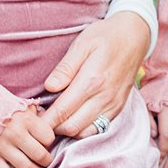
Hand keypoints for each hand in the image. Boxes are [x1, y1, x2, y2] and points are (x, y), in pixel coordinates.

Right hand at [0, 107, 56, 167]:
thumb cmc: (2, 108)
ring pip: (26, 167)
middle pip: (39, 155)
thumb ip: (37, 117)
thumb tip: (53, 128)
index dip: (50, 142)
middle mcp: (15, 134)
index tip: (47, 143)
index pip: (48, 137)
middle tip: (47, 161)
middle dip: (47, 161)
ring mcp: (1, 147)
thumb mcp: (22, 107)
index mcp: (25, 119)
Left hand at [42, 12, 151, 137]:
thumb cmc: (106, 36)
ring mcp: (113, 104)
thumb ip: (65, 67)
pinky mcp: (118, 108)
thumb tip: (49, 87)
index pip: (61, 111)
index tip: (31, 120)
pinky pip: (98, 128)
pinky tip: (73, 117)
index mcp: (91, 80)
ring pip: (84, 132)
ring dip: (67, 130)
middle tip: (39, 118)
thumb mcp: (83, 43)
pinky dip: (82, 129)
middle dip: (52, 127)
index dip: (43, 121)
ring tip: (55, 118)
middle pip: (71, 127)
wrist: (136, 36)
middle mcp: (104, 97)